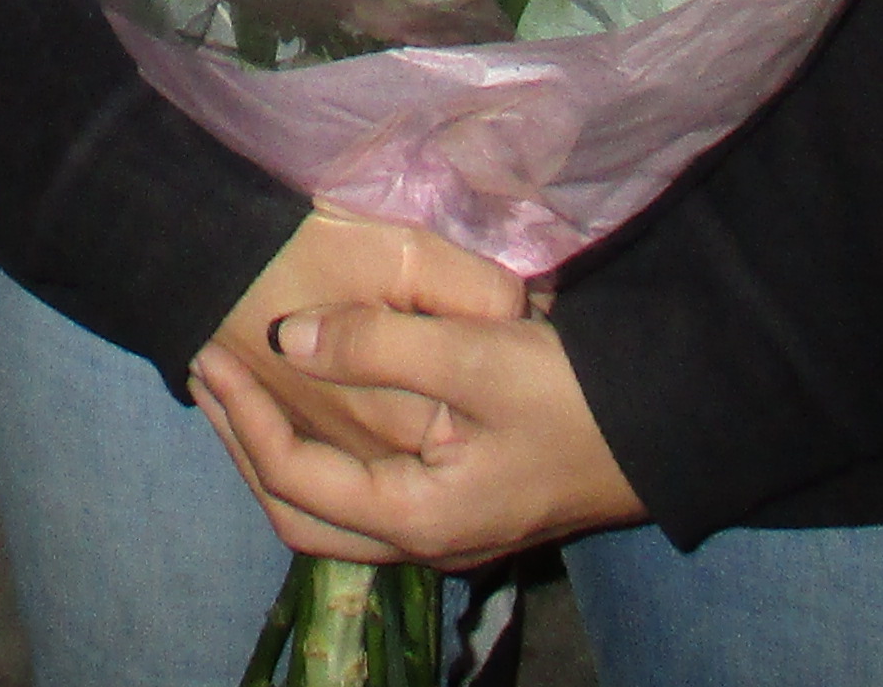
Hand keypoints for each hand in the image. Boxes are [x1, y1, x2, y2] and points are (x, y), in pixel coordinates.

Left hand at [194, 262, 647, 569]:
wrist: (674, 428)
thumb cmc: (578, 393)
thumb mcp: (475, 354)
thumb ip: (377, 344)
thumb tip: (285, 340)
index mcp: (420, 518)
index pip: (298, 479)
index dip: (245, 417)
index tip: (213, 355)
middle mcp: (426, 543)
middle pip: (301, 517)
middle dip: (245, 448)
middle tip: (208, 377)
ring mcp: (448, 533)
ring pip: (333, 516)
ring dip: (280, 458)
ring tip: (244, 391)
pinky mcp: (466, 509)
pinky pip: (366, 499)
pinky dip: (324, 459)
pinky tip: (316, 409)